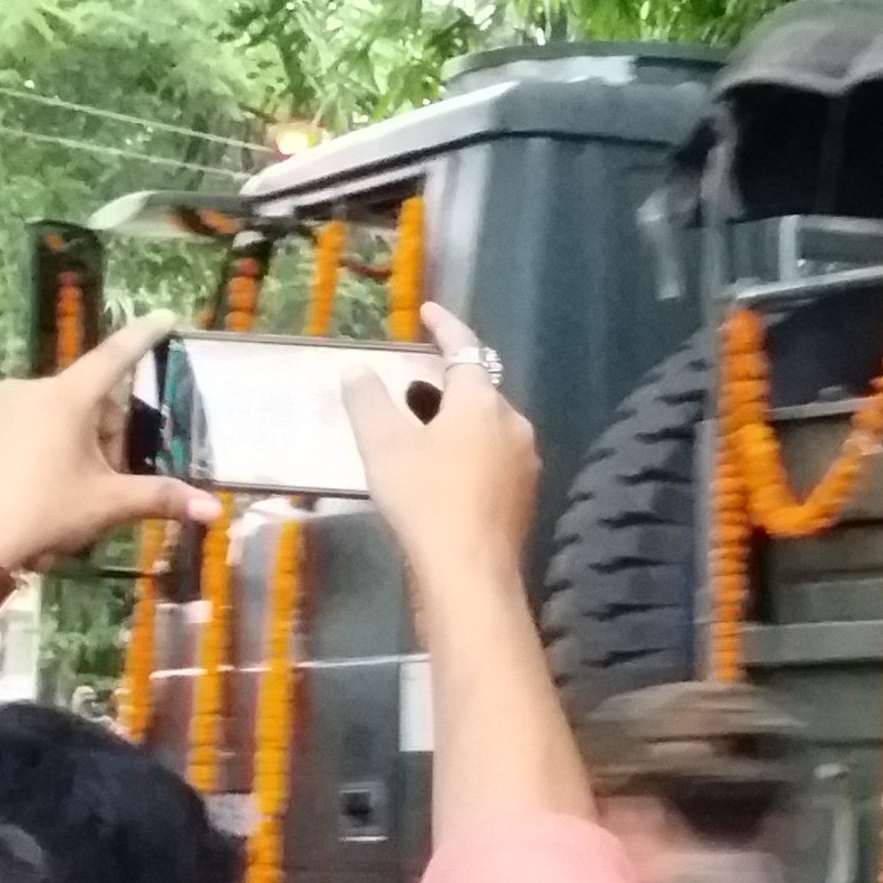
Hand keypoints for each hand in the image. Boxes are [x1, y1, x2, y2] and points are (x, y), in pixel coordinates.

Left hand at [0, 314, 218, 572]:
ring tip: (57, 489)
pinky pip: (6, 426)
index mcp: (66, 399)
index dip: (143, 337)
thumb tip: (213, 509)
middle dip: (101, 435)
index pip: (114, 357)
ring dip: (62, 441)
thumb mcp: (106, 506)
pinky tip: (19, 486)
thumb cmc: (41, 513)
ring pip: (43, 414)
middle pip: (82, 401)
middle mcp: (24, 388)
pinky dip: (23, 447)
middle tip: (103, 481)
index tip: (163, 316)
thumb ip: (160, 499)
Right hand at [347, 305, 540, 584]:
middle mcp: (514, 424)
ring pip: (486, 424)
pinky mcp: (522, 495)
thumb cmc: (425, 498)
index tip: (427, 311)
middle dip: (445, 379)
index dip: (445, 327)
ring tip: (415, 422)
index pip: (466, 350)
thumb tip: (358, 371)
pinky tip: (438, 466)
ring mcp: (524, 462)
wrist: (470, 570)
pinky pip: (491, 455)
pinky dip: (464, 447)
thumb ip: (368, 401)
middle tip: (410, 376)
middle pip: (479, 389)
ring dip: (452, 416)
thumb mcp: (383, 443)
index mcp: (484, 403)